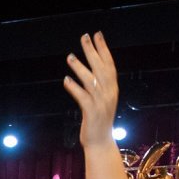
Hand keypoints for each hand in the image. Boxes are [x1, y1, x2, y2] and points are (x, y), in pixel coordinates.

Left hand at [61, 32, 118, 149]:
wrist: (100, 143)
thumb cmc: (99, 121)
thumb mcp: (102, 101)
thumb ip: (99, 86)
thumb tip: (92, 71)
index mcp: (112, 89)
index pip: (109, 65)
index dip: (103, 49)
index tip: (98, 35)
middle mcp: (109, 94)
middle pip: (101, 68)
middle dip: (92, 51)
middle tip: (84, 37)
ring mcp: (101, 103)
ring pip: (91, 81)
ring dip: (80, 67)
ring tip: (70, 56)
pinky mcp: (92, 113)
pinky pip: (82, 97)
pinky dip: (74, 88)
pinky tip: (66, 80)